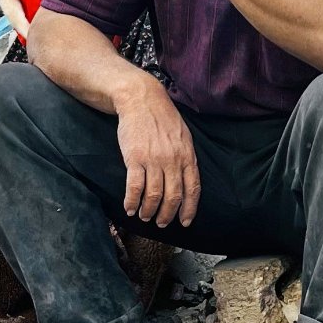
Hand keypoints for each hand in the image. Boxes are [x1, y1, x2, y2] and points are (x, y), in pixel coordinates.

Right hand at [117, 87, 200, 226]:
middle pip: (173, 197)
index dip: (189, 208)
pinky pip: (135, 187)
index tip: (185, 221)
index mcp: (187, 155)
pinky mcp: (135, 158)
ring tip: (144, 216)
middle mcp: (173, 160)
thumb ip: (185, 157)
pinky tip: (130, 207)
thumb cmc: (162, 117)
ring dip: (149, 211)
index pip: (192, 189)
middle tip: (162, 223)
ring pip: (154, 196)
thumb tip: (186, 179)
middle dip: (167, 215)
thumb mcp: (183, 135)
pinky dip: (132, 201)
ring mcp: (154, 160)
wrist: (141, 99)